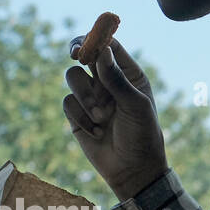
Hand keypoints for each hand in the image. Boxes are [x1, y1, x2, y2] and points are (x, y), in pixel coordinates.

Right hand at [62, 36, 169, 202]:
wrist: (132, 170)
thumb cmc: (142, 135)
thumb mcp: (134, 105)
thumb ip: (116, 78)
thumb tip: (101, 51)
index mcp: (128, 74)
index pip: (108, 47)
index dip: (96, 39)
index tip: (88, 42)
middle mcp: (107, 82)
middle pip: (85, 55)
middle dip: (79, 53)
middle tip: (75, 54)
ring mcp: (90, 97)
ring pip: (73, 78)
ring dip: (85, 97)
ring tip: (101, 118)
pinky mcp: (76, 114)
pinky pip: (67, 102)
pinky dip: (80, 117)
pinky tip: (95, 132)